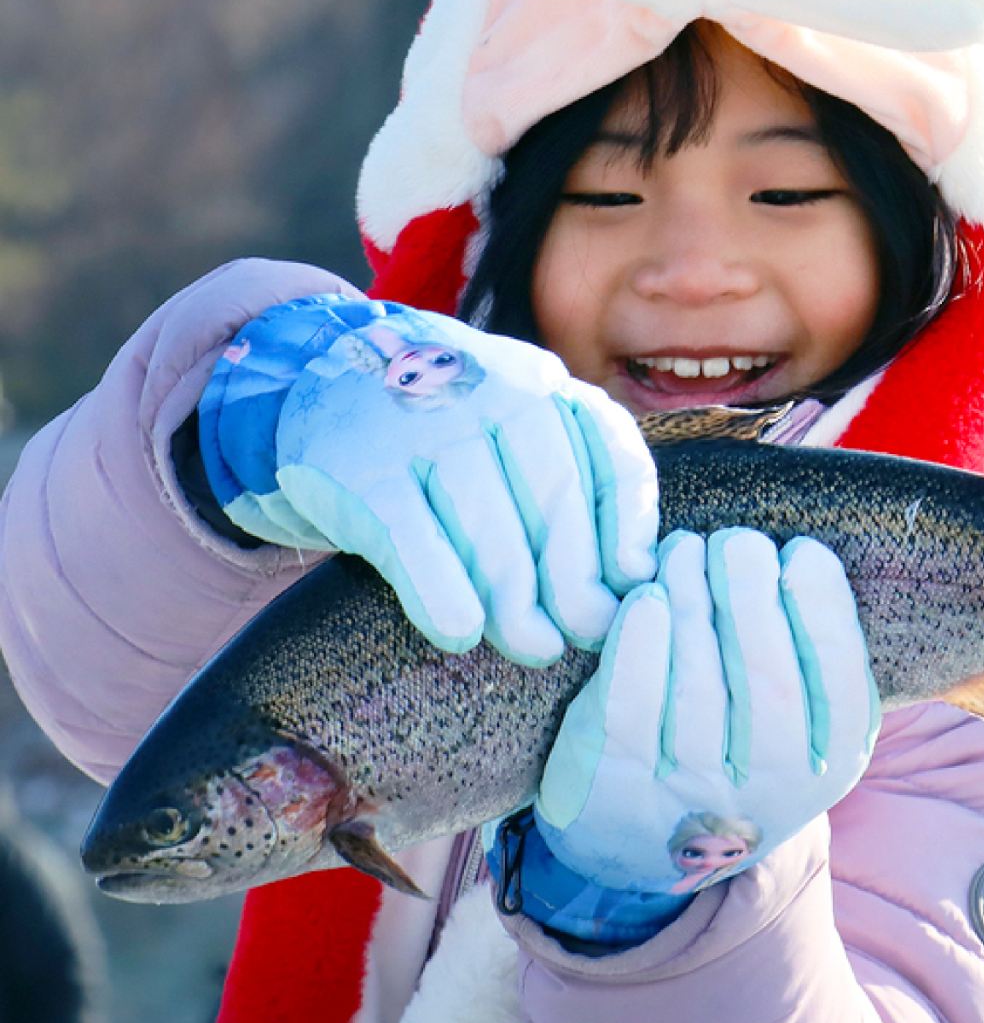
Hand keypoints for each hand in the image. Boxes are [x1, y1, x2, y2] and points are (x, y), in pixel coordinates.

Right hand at [201, 299, 656, 662]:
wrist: (313, 376)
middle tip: (580, 636)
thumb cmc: (436, 431)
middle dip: (577, 583)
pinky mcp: (359, 465)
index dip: (629, 533)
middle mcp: (491, 390)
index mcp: (542, 382)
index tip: (631, 589)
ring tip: (534, 647)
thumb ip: (569, 478)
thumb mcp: (512, 427)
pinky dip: (441, 594)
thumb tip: (630, 579)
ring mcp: (422, 423)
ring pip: (490, 527)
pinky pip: (412, 540)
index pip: (613, 457)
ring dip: (517, 602)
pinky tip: (458, 633)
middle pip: (556, 501)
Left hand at [535, 528, 879, 893]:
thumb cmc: (732, 743)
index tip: (798, 551)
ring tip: (685, 550)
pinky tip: (647, 598)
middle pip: (766, 679)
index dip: (822, 607)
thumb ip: (810, 656)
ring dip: (692, 599)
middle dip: (750, 591)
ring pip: (697, 683)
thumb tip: (805, 559)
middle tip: (734, 541)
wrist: (643, 837)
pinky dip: (640, 644)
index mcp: (828, 763)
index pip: (840, 683)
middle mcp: (767, 788)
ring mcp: (690, 791)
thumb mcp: (797, 721)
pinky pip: (631, 706)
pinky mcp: (618, 783)